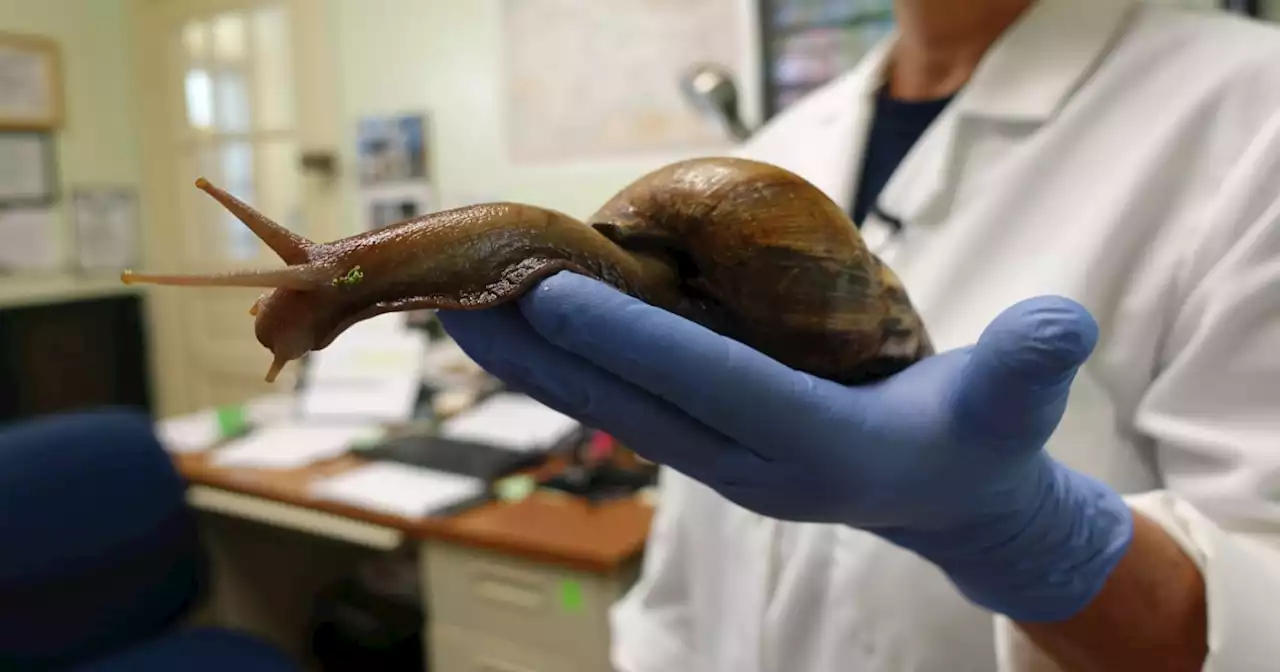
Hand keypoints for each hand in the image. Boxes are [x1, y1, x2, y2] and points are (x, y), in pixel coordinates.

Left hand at [437, 271, 1133, 621]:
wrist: (951, 501)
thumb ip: (1028, 367)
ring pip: (618, 406)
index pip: (709, 383)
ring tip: (469, 315)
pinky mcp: (713, 447)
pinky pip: (632, 402)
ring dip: (543, 365)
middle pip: (634, 399)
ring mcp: (723, 460)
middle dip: (549, 354)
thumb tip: (1061, 323)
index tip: (554, 291)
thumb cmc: (980, 441)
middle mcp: (750, 462)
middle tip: (467, 299)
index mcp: (814, 447)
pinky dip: (578, 369)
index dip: (632, 338)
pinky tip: (534, 335)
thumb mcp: (1013, 404)